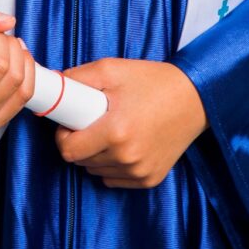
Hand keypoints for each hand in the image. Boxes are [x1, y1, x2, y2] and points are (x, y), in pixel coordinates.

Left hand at [54, 58, 207, 188]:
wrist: (194, 97)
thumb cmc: (152, 81)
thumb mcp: (112, 69)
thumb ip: (78, 77)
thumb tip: (54, 84)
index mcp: (116, 131)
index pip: (68, 150)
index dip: (64, 135)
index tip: (71, 122)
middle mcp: (127, 157)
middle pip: (81, 161)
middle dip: (81, 141)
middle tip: (94, 120)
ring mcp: (140, 172)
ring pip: (96, 170)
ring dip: (96, 154)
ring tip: (113, 129)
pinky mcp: (150, 179)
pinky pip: (114, 178)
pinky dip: (113, 164)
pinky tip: (126, 143)